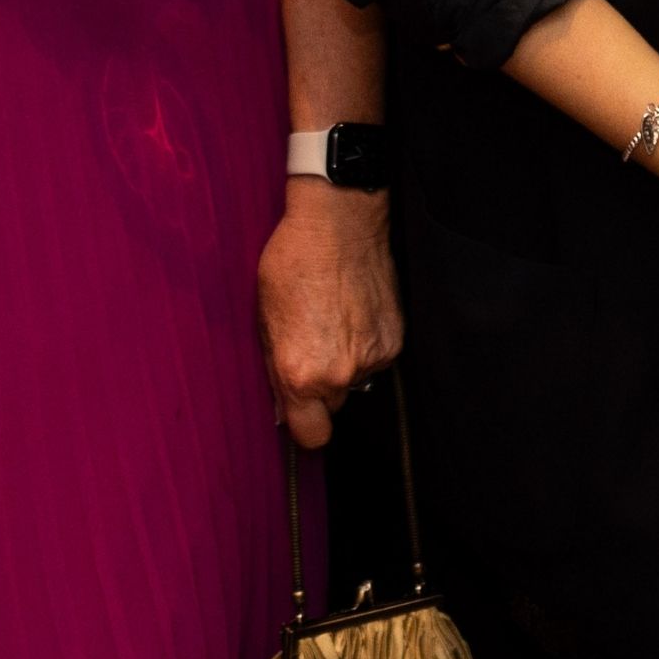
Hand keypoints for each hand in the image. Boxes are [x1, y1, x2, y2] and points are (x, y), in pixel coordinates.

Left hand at [257, 178, 402, 447]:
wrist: (340, 222)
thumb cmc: (292, 261)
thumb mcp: (264, 318)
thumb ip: (273, 367)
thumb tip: (282, 404)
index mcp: (300, 373)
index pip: (311, 435)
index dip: (305, 425)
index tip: (300, 412)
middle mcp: (340, 373)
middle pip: (333, 407)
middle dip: (323, 388)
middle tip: (313, 349)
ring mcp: (373, 357)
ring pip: (357, 380)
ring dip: (346, 362)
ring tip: (335, 321)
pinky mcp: (395, 339)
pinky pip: (377, 358)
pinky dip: (367, 343)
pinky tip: (355, 311)